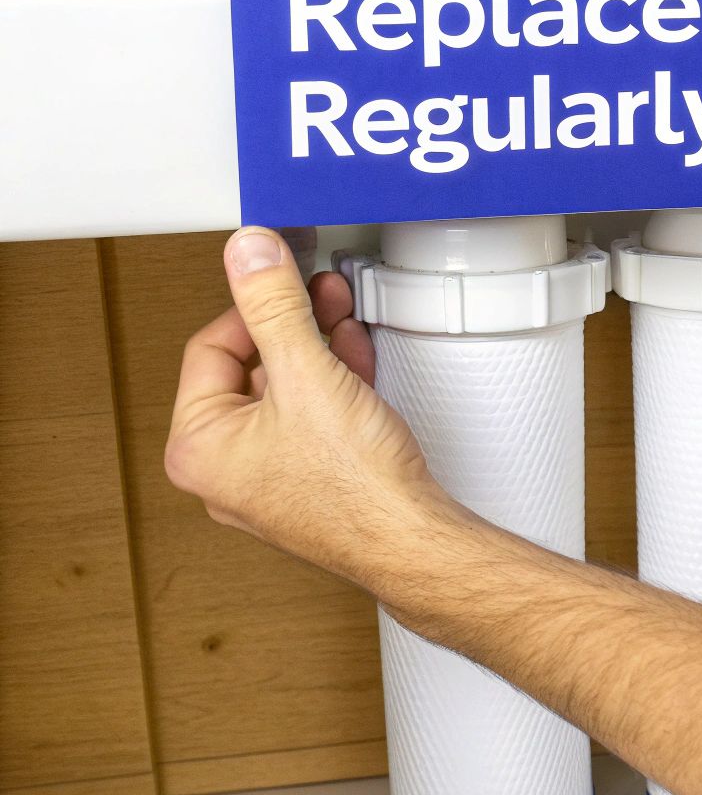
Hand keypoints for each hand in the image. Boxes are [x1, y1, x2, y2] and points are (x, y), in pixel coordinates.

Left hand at [164, 227, 436, 574]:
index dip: (252, 306)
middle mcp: (225, 469)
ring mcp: (269, 479)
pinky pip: (310, 418)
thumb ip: (273, 304)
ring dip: (315, 348)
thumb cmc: (355, 489)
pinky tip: (354, 360)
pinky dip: (331, 384)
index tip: (283, 278)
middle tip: (319, 292)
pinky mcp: (311, 483)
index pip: (210, 348)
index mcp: (199, 447)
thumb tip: (247, 253)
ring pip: (283, 392)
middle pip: (249, 368)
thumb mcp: (308, 374)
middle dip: (291, 324)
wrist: (410, 540)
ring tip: (341, 318)